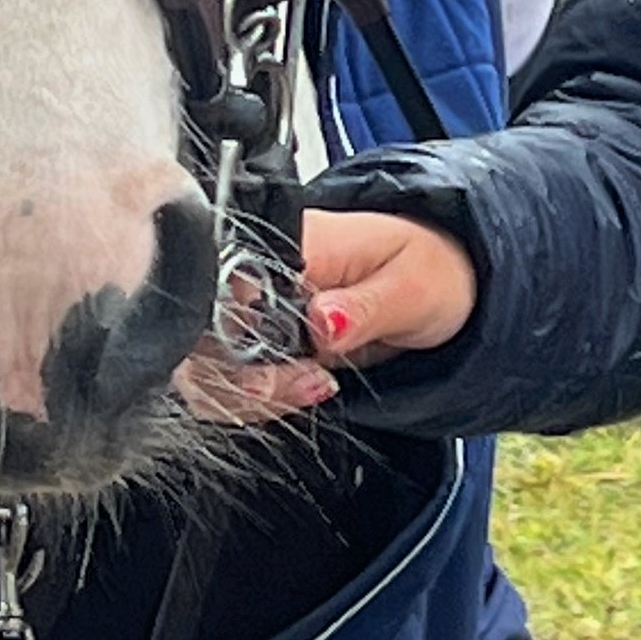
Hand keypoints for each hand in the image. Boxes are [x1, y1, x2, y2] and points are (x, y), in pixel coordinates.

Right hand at [178, 208, 477, 429]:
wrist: (438, 275)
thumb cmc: (428, 269)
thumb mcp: (411, 288)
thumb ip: (363, 308)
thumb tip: (321, 323)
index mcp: (293, 240)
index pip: (226, 288)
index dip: (241, 339)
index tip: (291, 370)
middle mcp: (257, 267)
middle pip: (202, 332)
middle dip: (244, 378)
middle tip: (310, 384)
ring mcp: (249, 301)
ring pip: (204, 364)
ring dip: (248, 395)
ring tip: (313, 388)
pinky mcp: (251, 333)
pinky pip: (224, 378)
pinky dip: (252, 400)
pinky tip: (299, 391)